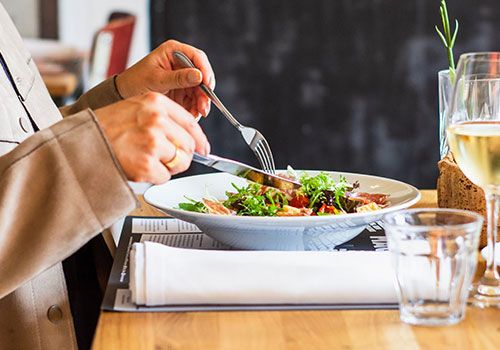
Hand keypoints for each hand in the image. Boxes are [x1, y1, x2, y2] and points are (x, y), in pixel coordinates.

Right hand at [93, 92, 210, 183]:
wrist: (80, 143)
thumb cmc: (105, 127)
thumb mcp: (135, 108)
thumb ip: (162, 117)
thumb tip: (191, 139)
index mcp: (156, 102)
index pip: (191, 123)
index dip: (200, 140)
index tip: (204, 149)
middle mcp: (157, 120)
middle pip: (189, 145)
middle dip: (182, 156)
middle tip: (166, 159)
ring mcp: (152, 142)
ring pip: (180, 162)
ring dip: (167, 167)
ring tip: (146, 160)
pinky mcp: (146, 164)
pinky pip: (165, 177)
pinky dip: (154, 177)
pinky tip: (138, 168)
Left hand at [115, 40, 214, 118]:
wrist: (124, 94)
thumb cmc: (135, 81)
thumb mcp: (156, 79)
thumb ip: (178, 78)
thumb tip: (199, 76)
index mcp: (173, 51)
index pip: (196, 57)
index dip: (205, 70)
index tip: (208, 84)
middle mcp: (180, 62)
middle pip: (202, 75)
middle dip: (204, 92)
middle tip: (204, 107)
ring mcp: (182, 77)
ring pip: (200, 89)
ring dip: (201, 102)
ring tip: (197, 114)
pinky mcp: (182, 90)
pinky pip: (194, 99)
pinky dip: (195, 108)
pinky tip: (192, 115)